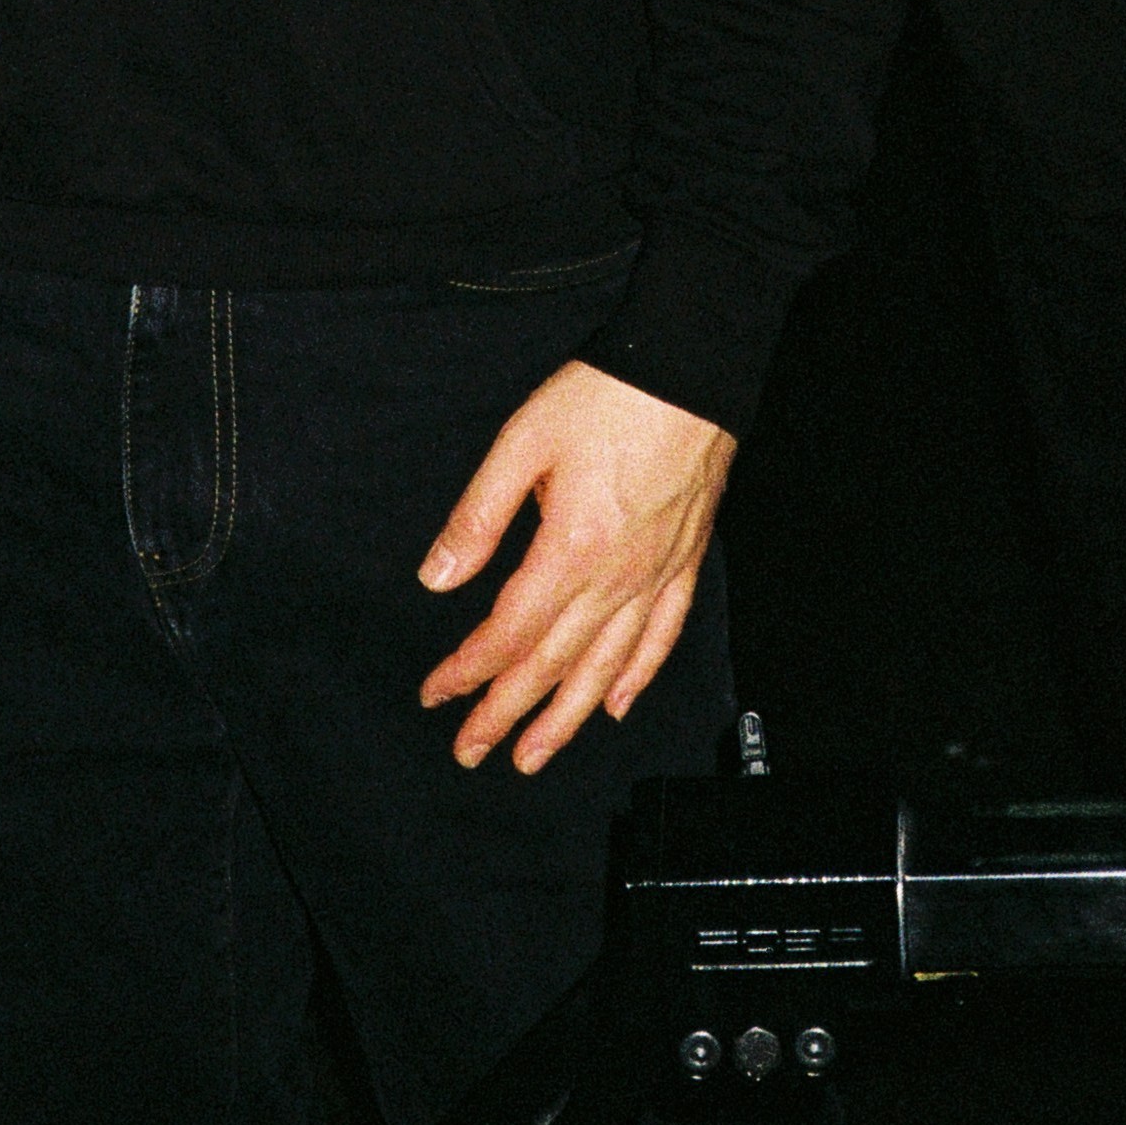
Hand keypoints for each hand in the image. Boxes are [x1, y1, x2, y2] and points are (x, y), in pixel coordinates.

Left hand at [417, 358, 735, 772]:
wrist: (689, 369)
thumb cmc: (607, 397)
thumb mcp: (522, 443)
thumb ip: (478, 516)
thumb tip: (437, 576)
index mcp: (570, 549)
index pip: (508, 632)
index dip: (468, 670)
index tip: (436, 693)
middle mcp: (616, 576)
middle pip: (552, 664)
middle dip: (506, 713)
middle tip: (472, 751)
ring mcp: (655, 574)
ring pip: (606, 667)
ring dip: (566, 718)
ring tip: (534, 754)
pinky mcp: (685, 561)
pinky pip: (662, 635)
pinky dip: (638, 676)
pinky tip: (616, 704)